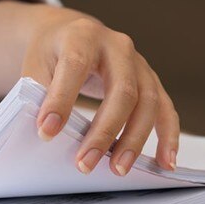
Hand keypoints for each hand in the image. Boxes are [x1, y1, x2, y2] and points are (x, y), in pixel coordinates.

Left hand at [0, 0, 179, 174]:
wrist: (71, 34)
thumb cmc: (52, 53)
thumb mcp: (36, 64)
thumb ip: (39, 93)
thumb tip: (48, 132)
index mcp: (82, 37)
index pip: (75, 66)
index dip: (61, 100)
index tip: (46, 133)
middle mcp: (117, 46)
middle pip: (121, 90)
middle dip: (104, 131)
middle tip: (85, 164)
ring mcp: (139, 63)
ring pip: (147, 102)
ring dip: (134, 140)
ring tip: (118, 169)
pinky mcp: (150, 80)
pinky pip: (165, 109)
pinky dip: (168, 136)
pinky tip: (165, 163)